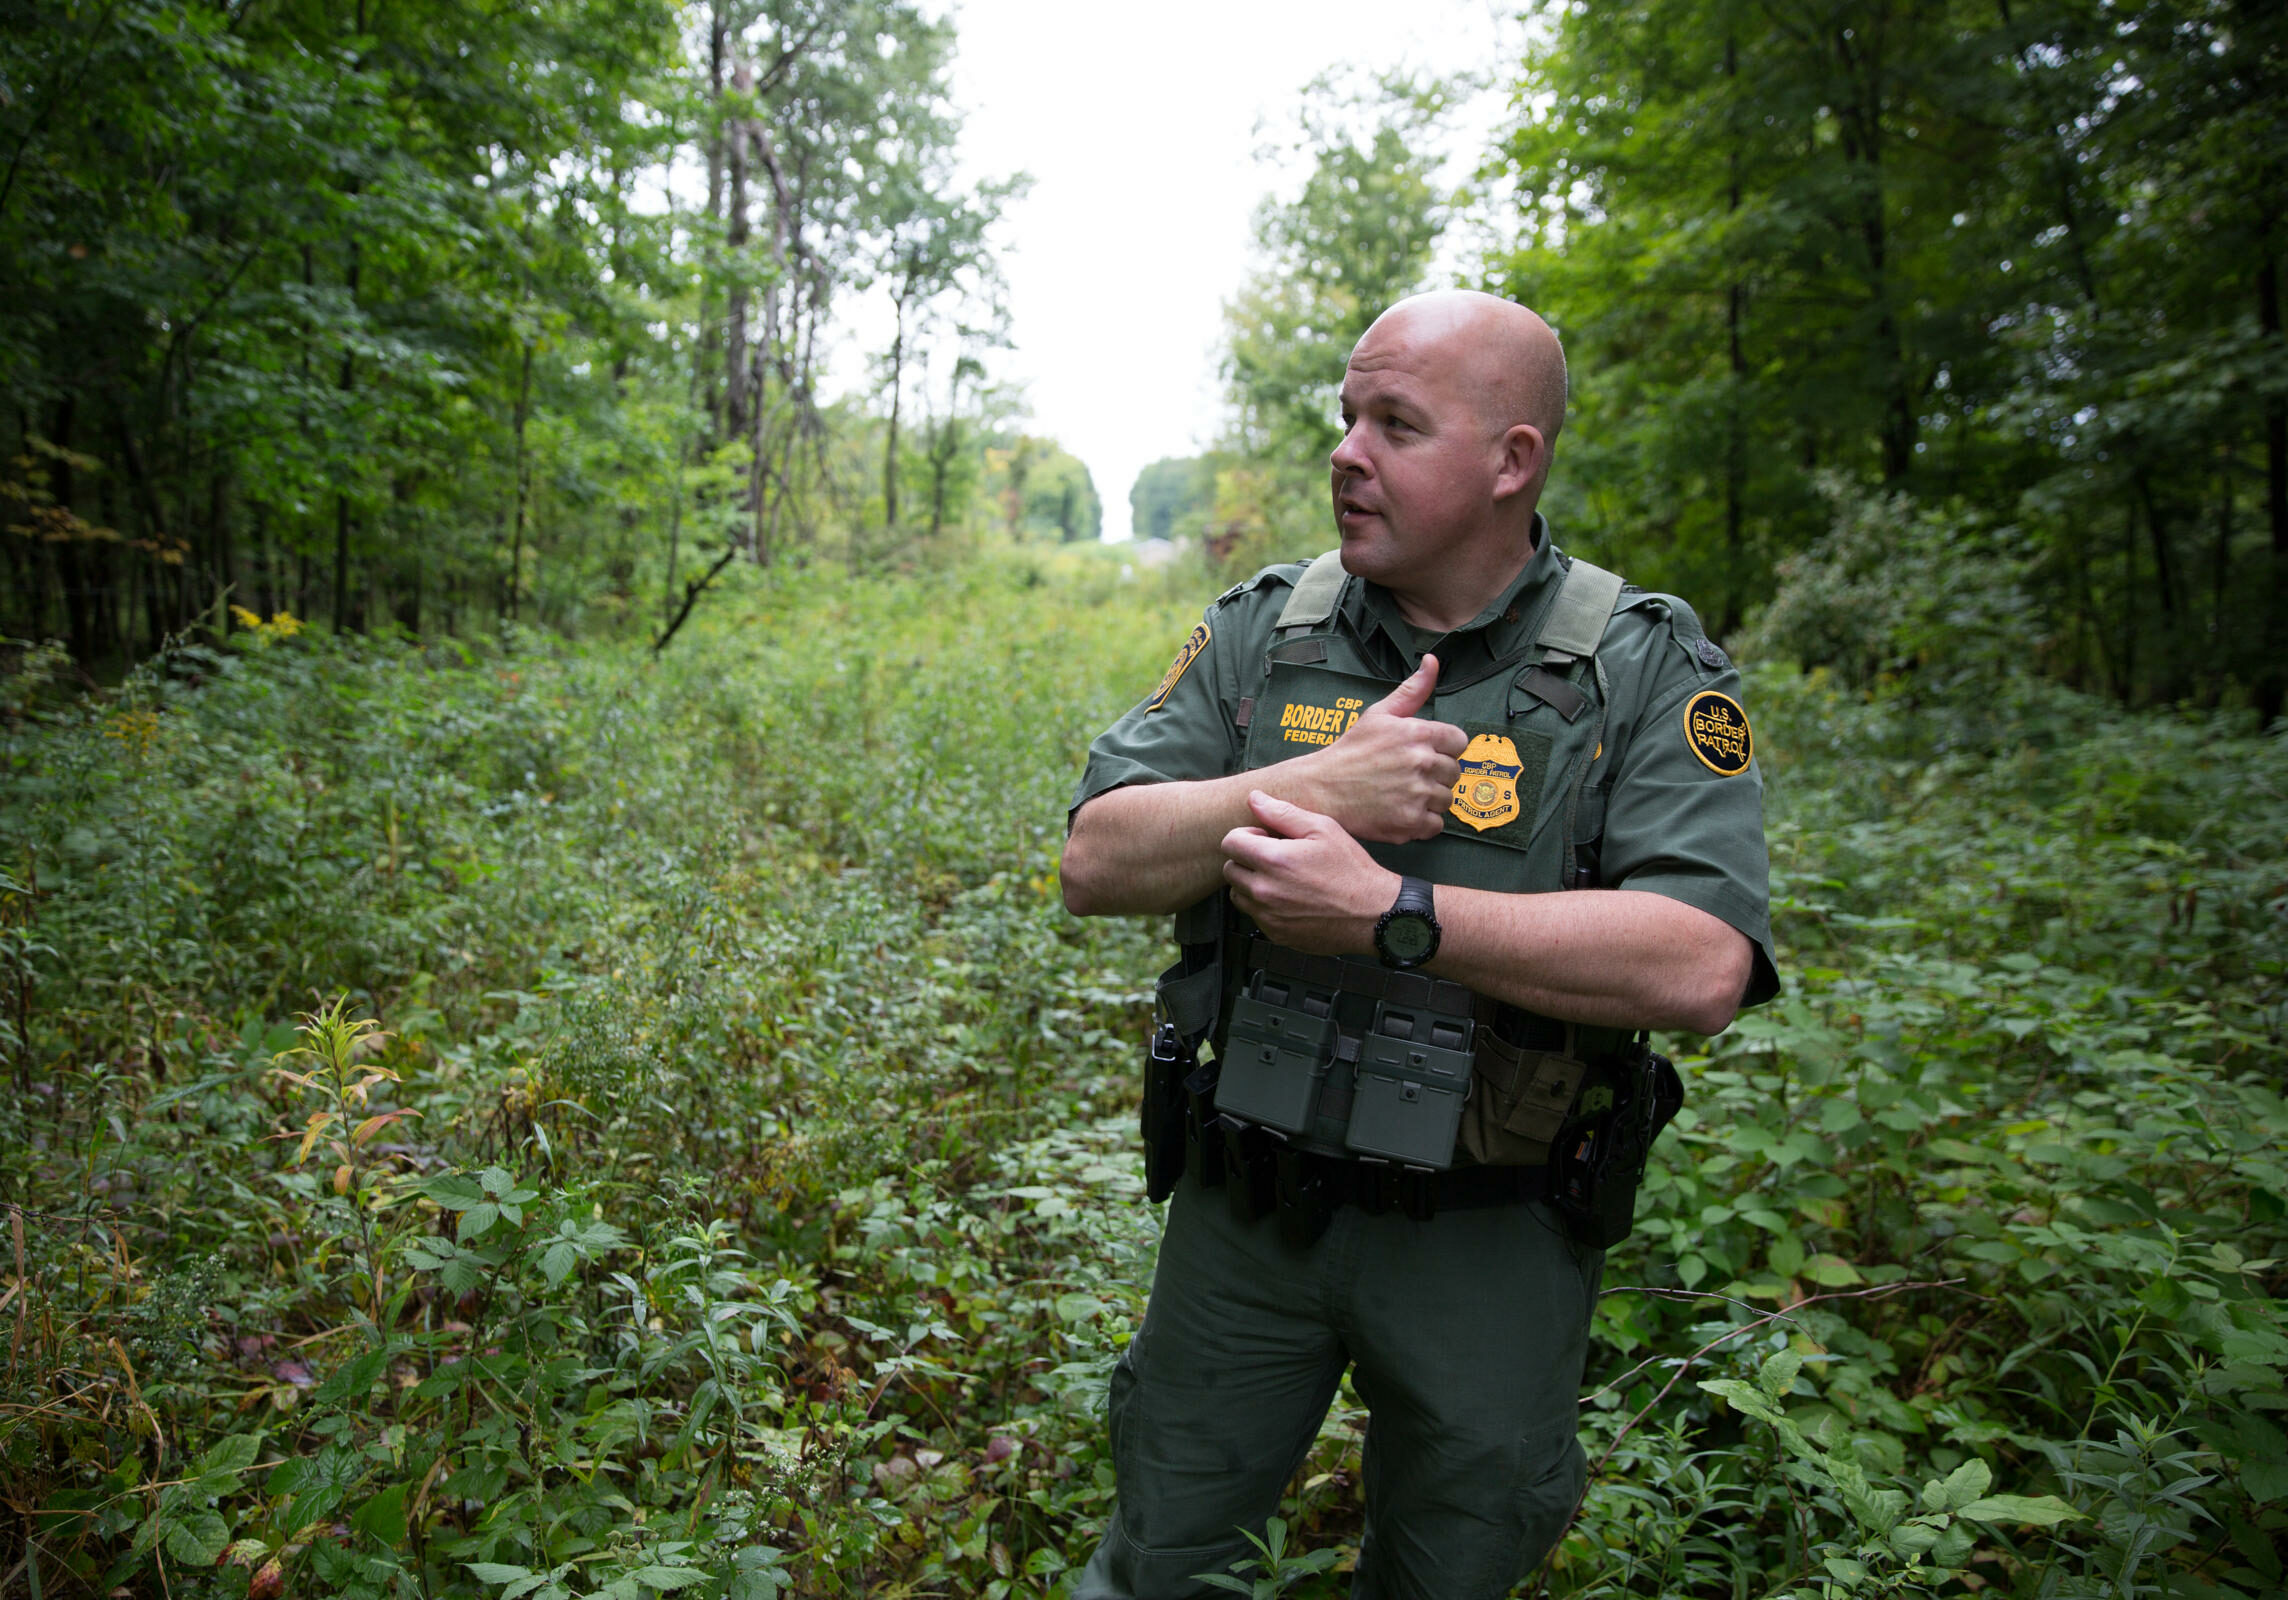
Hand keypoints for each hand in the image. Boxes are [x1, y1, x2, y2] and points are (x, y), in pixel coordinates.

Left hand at [1221, 790, 1400, 955]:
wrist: (1372, 914)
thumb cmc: (1352, 871)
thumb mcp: (1323, 830)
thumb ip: (1283, 813)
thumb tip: (1255, 799)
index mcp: (1274, 861)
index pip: (1230, 843)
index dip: (1245, 835)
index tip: (1263, 838)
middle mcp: (1265, 891)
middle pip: (1230, 869)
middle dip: (1246, 859)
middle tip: (1274, 857)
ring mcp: (1269, 916)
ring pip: (1238, 894)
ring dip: (1251, 883)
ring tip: (1280, 878)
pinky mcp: (1276, 933)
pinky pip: (1255, 915)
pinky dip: (1264, 905)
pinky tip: (1289, 897)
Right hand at [1297, 656, 1466, 842]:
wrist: (1321, 789)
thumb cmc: (1350, 751)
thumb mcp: (1379, 715)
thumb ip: (1411, 691)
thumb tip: (1432, 661)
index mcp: (1419, 733)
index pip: (1459, 743)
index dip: (1444, 749)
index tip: (1425, 755)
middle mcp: (1422, 762)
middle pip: (1454, 773)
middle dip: (1436, 776)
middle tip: (1408, 777)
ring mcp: (1417, 794)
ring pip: (1446, 800)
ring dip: (1429, 800)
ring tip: (1402, 795)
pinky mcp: (1410, 822)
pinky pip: (1435, 825)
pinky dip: (1421, 823)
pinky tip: (1401, 812)